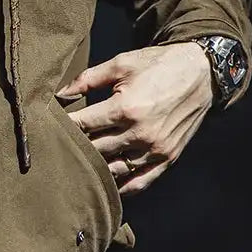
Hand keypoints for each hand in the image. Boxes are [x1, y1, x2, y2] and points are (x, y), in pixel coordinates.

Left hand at [57, 42, 211, 196]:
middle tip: (59, 148)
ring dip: (96, 170)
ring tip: (78, 166)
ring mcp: (155, 149)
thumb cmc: (159, 65)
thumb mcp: (122, 63)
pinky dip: (122, 188)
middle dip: (76, 148)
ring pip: (114, 170)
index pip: (83, 126)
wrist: (202, 72)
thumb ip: (88, 79)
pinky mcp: (167, 158)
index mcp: (126, 108)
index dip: (64, 127)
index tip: (50, 128)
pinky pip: (140, 183)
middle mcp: (140, 133)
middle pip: (95, 151)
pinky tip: (106, 186)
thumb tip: (59, 95)